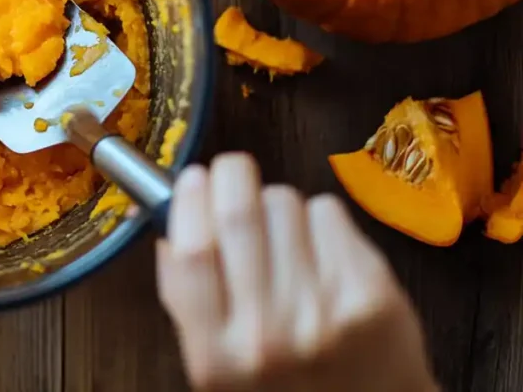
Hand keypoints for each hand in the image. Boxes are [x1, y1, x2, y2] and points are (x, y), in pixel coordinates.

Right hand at [157, 153, 437, 391]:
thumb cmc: (286, 385)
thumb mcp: (216, 364)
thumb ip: (187, 301)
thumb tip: (170, 221)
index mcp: (217, 357)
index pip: (192, 254)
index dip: (188, 203)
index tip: (191, 179)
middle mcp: (268, 335)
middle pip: (238, 216)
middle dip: (231, 175)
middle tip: (231, 171)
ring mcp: (323, 313)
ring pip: (285, 203)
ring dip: (276, 201)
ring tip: (282, 230)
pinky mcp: (370, 293)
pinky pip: (329, 212)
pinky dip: (317, 215)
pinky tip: (319, 246)